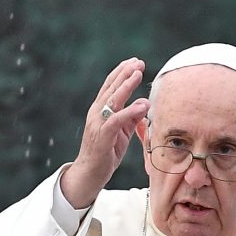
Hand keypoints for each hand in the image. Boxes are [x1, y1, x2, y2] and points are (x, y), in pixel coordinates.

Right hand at [60, 57, 150, 208]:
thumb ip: (131, 117)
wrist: (90, 173)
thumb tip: (145, 103)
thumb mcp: (122, 131)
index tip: (135, 62)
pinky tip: (142, 105)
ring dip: (126, 86)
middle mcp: (97, 113)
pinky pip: (116, 120)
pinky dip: (130, 111)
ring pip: (112, 100)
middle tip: (138, 61)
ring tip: (138, 74)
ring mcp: (98, 123)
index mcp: (101, 110)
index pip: (111, 86)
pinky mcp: (102, 136)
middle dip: (125, 73)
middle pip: (111, 88)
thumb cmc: (106, 151)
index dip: (122, 73)